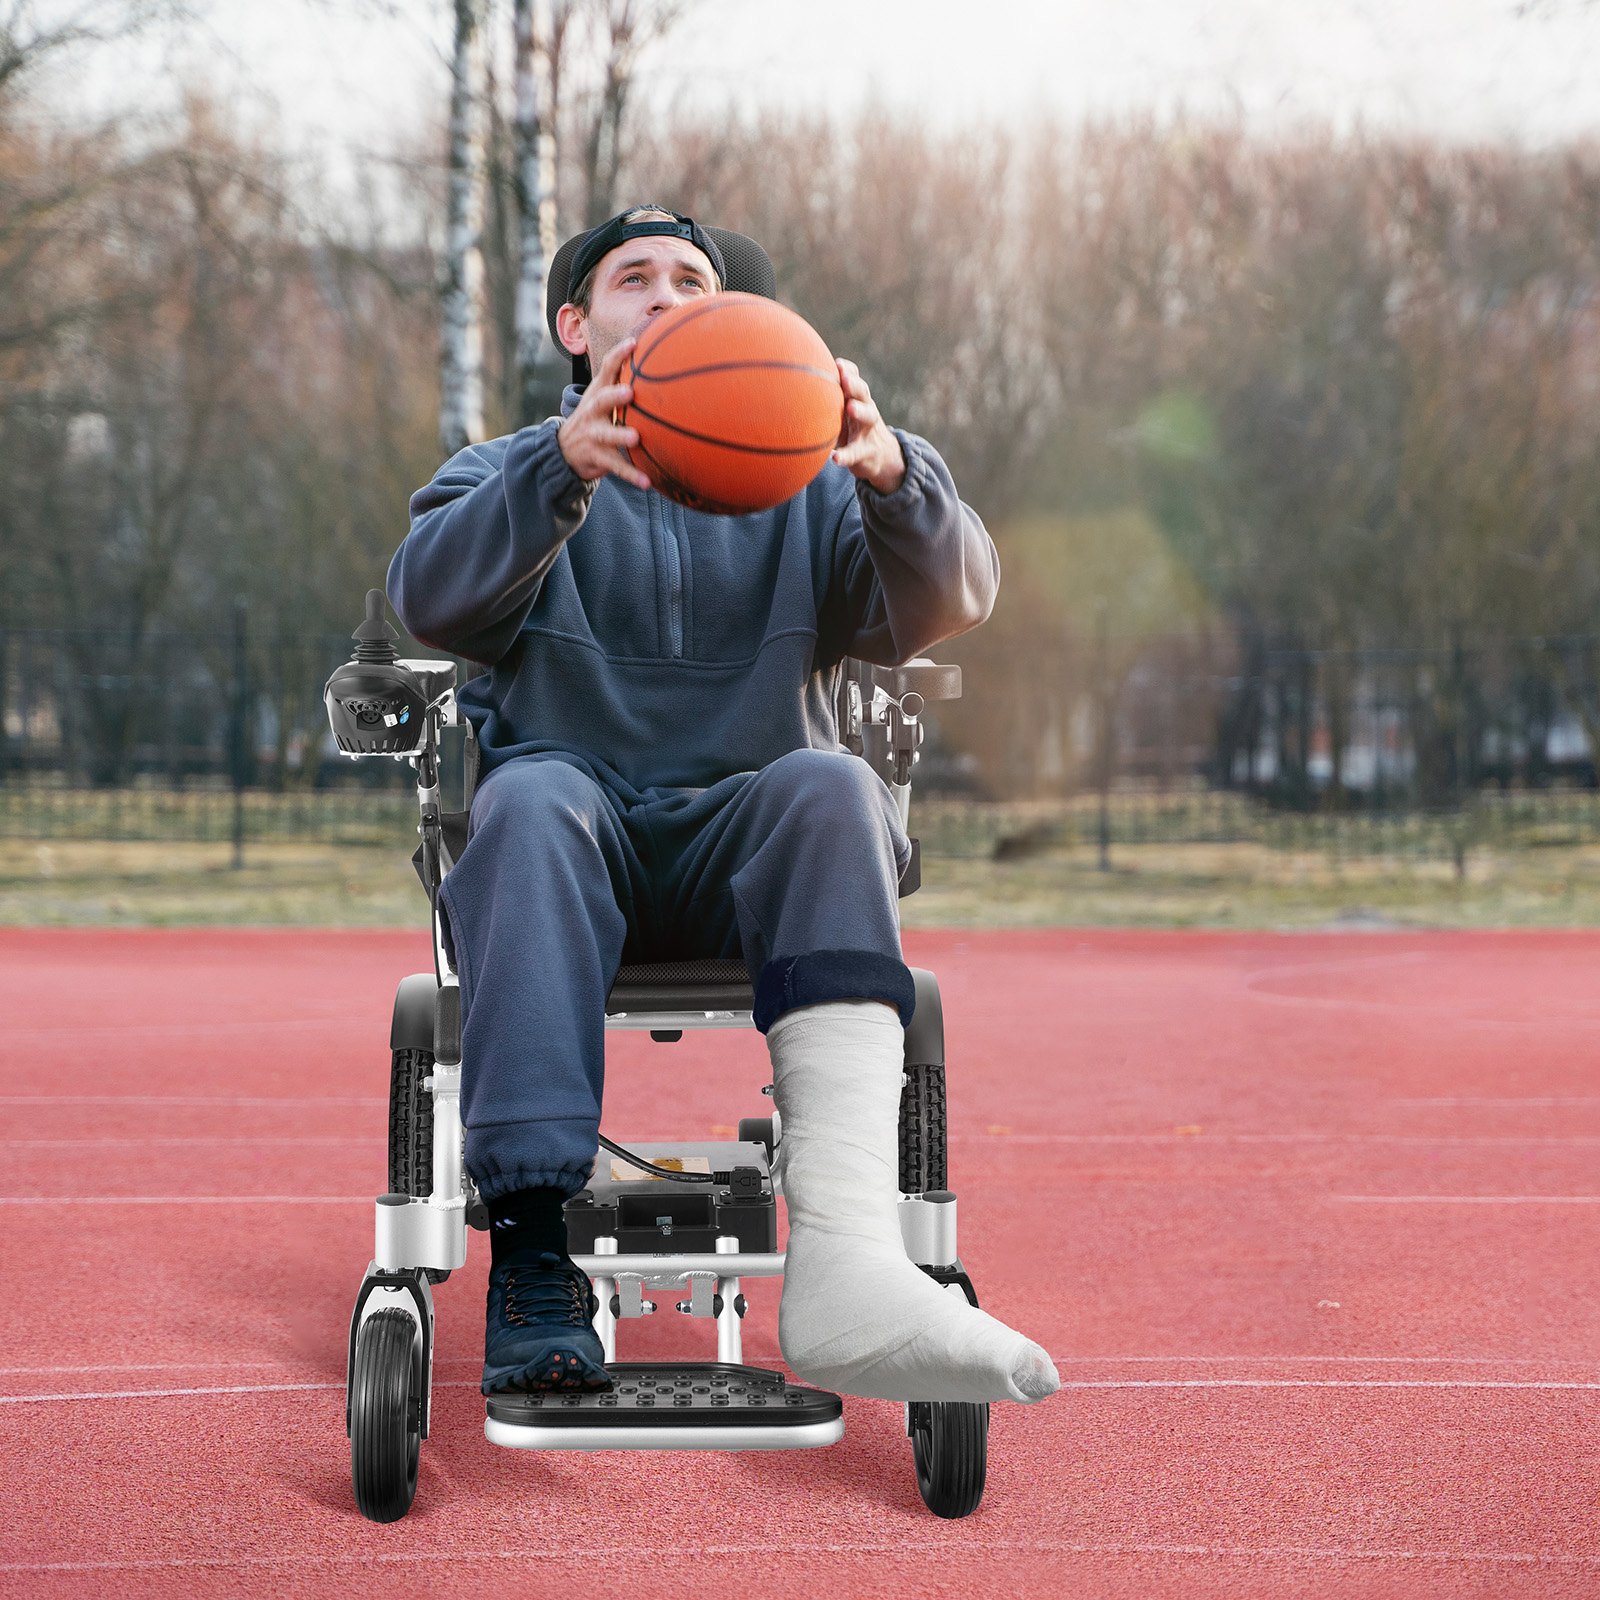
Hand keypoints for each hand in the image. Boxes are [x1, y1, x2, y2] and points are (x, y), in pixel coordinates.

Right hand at [557, 337, 651, 489]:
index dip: (618, 355)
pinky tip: (647, 482)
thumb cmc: (594, 419)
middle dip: (614, 395)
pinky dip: (631, 475)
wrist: (563, 450)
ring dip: (619, 435)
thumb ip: (621, 384)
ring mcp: (592, 434)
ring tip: (635, 438)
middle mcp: (592, 411)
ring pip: (605, 435)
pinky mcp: (596, 457)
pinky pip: (615, 467)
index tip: (634, 342)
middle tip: (629, 392)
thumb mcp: (601, 399)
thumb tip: (656, 362)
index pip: (606, 369)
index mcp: (597, 393)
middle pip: (601, 400)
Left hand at [832, 358, 905, 494]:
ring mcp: (868, 430)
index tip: (837, 363)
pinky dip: (846, 455)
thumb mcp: (844, 411)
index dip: (848, 370)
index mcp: (857, 398)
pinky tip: (835, 458)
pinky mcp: (865, 452)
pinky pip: (856, 453)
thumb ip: (829, 399)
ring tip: (851, 408)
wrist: (881, 456)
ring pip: (868, 417)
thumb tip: (795, 382)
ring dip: (860, 411)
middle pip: (863, 392)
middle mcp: (866, 409)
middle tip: (844, 378)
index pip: (855, 379)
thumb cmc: (853, 429)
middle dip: (854, 384)